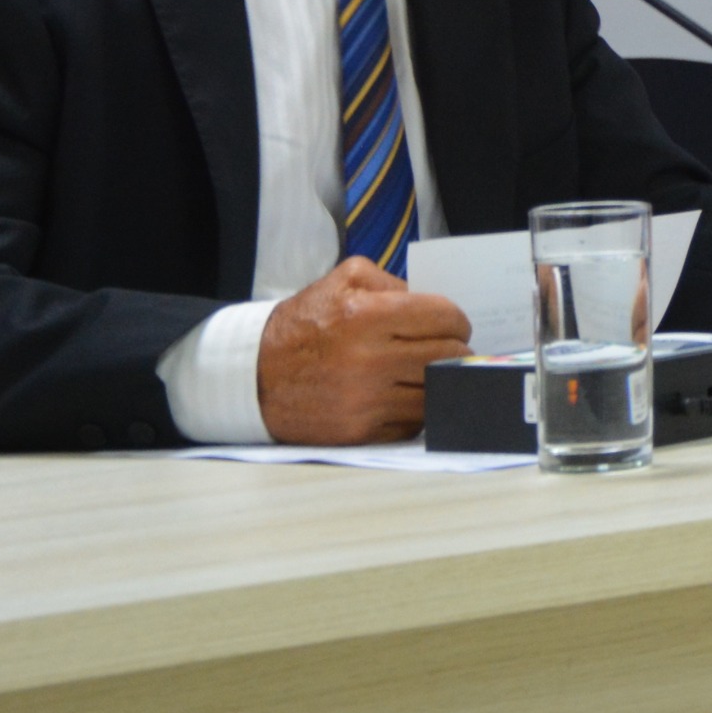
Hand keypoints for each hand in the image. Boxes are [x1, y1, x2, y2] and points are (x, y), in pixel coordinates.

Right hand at [255, 255, 468, 444]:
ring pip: (435, 392)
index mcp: (367, 316)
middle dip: (457, 349)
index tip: (454, 324)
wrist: (254, 376)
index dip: (457, 320)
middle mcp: (370, 361)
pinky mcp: (360, 431)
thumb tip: (432, 305)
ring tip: (432, 371)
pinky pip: (412, 422)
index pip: (444, 318)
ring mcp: (366, 401)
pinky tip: (407, 394)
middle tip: (451, 348)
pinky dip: (417, 409)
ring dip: (440, 381)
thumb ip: (391, 282)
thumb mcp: (342, 281)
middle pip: (448, 357)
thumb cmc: (303, 324)